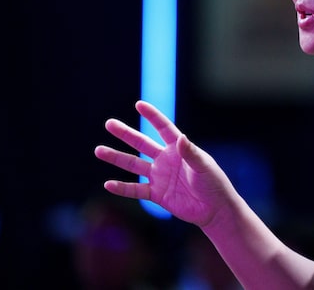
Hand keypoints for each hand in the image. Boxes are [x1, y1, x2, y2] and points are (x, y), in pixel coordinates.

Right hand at [94, 100, 233, 226]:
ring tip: (98, 150)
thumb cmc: (214, 183)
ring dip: (117, 158)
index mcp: (178, 149)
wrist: (215, 209)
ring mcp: (160, 177)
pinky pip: (136, 190)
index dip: (152, 116)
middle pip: (142, 143)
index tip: (139, 104)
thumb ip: (191, 153)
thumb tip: (181, 138)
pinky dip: (122, 188)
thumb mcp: (204, 166)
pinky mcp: (157, 195)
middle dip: (125, 133)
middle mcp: (166, 160)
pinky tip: (108, 184)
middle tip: (109, 123)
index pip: (163, 128)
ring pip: (134, 165)